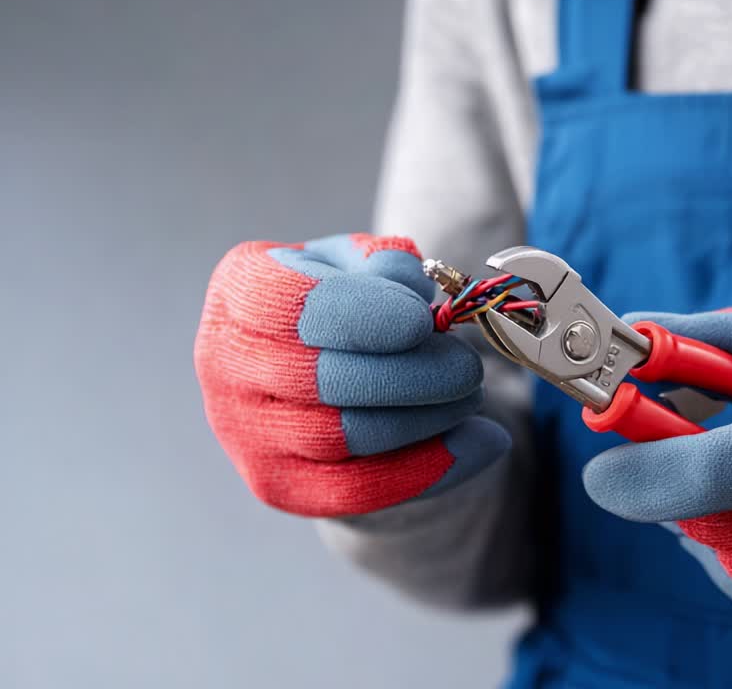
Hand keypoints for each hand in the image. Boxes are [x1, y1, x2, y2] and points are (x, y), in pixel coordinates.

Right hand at [194, 233, 508, 517]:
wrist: (324, 368)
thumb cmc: (349, 302)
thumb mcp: (366, 265)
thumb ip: (387, 264)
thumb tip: (409, 286)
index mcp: (242, 288)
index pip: (292, 306)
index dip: (361, 316)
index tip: (421, 321)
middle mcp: (226, 362)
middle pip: (322, 380)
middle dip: (410, 375)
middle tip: (468, 368)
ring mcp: (244, 431)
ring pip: (343, 437)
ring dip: (425, 419)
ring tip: (473, 397)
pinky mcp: (277, 484)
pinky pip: (356, 490)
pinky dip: (429, 469)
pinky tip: (483, 443)